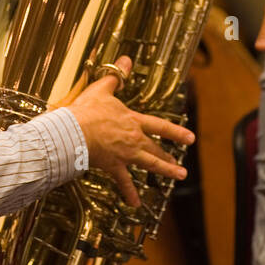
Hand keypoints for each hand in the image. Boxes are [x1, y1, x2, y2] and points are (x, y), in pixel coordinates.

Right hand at [65, 56, 193, 207]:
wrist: (74, 130)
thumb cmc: (87, 110)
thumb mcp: (103, 88)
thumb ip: (117, 76)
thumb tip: (126, 59)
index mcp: (133, 121)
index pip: (160, 126)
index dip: (176, 132)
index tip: (190, 138)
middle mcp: (134, 139)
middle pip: (156, 149)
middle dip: (169, 157)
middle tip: (181, 165)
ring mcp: (125, 154)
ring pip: (150, 164)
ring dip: (165, 171)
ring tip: (178, 176)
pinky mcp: (113, 166)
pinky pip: (123, 182)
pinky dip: (130, 193)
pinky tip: (136, 204)